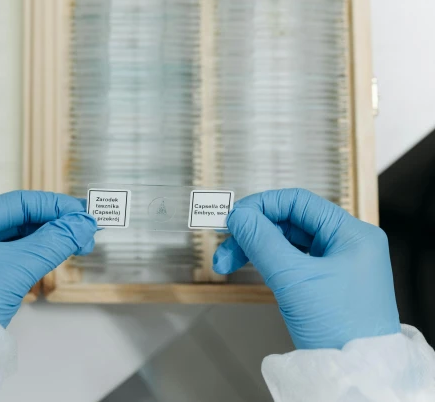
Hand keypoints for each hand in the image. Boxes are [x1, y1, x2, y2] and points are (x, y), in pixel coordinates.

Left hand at [0, 191, 96, 326]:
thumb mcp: (15, 269)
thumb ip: (53, 243)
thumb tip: (83, 224)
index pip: (15, 203)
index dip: (53, 206)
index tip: (83, 212)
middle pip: (15, 221)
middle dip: (53, 225)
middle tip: (86, 232)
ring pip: (13, 242)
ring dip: (45, 242)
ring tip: (76, 244)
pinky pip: (7, 260)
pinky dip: (31, 258)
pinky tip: (52, 258)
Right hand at [212, 188, 399, 349]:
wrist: (354, 375)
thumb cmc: (339, 329)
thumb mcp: (293, 279)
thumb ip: (262, 241)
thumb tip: (238, 215)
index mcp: (352, 234)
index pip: (298, 202)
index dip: (261, 206)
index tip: (232, 219)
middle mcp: (348, 244)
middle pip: (289, 222)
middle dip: (252, 233)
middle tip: (223, 249)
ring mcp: (339, 265)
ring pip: (287, 242)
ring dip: (255, 249)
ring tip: (225, 265)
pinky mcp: (328, 283)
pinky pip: (292, 261)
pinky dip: (268, 263)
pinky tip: (251, 270)